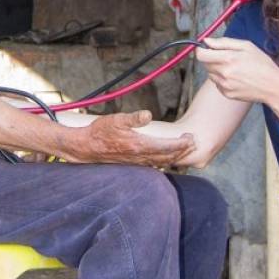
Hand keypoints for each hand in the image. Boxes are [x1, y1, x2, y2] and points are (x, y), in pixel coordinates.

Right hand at [69, 110, 195, 166]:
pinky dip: (163, 160)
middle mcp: (140, 157)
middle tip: (192, 143)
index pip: (167, 147)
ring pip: (161, 162)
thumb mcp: (116, 120)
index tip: (190, 138)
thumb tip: (148, 114)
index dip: (181, 144)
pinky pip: (153, 164)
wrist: (85, 147)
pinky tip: (165, 157)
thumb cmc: (99, 132)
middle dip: (182, 151)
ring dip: (174, 156)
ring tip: (183, 149)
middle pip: (168, 157)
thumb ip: (133, 118)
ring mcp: (136, 162)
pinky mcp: (132, 162)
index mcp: (139, 145)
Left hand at [195, 37, 278, 104]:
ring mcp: (224, 85)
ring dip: (217, 69)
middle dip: (211, 58)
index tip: (205, 48)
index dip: (201, 50)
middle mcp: (224, 73)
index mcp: (228, 59)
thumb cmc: (262, 64)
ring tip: (234, 68)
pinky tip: (236, 78)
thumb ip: (224, 42)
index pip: (201, 55)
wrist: (273, 86)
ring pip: (211, 74)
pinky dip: (223, 79)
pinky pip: (217, 84)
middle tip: (227, 57)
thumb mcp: (246, 46)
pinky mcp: (227, 94)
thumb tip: (206, 41)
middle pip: (205, 64)